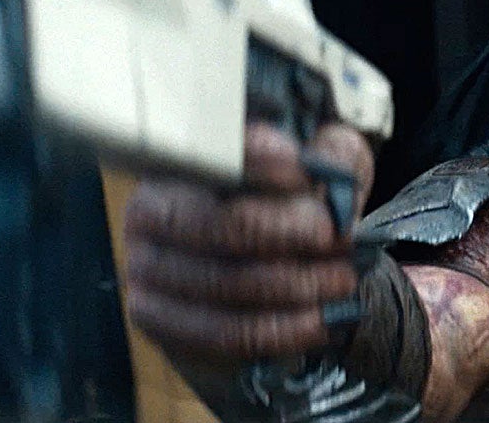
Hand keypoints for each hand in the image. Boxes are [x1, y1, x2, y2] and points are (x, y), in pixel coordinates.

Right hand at [123, 121, 374, 360]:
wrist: (251, 266)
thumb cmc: (283, 203)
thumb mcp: (312, 165)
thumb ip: (327, 154)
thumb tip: (332, 173)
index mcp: (179, 158)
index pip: (215, 155)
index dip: (262, 165)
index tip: (309, 175)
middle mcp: (147, 209)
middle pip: (223, 224)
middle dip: (292, 234)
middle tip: (341, 239)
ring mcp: (146, 269)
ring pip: (229, 284)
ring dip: (298, 286)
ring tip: (342, 280)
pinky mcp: (159, 321)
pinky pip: (226, 333)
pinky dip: (283, 330)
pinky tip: (322, 320)